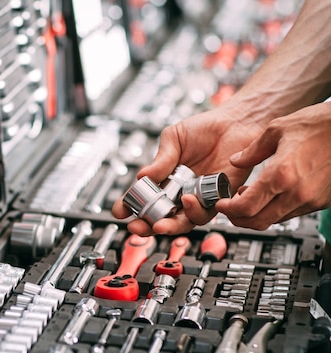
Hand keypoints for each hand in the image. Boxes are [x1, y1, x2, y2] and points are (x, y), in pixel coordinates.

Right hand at [112, 105, 263, 234]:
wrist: (235, 122)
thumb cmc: (205, 129)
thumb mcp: (174, 139)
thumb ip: (161, 160)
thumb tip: (142, 176)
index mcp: (165, 180)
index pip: (144, 198)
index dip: (130, 207)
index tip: (119, 212)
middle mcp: (180, 192)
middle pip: (161, 217)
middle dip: (147, 226)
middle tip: (137, 228)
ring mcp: (199, 197)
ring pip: (184, 221)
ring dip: (171, 225)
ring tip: (162, 221)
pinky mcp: (220, 198)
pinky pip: (207, 213)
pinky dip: (196, 211)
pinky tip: (189, 200)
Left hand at [216, 101, 330, 229]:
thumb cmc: (322, 124)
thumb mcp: (278, 129)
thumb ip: (252, 150)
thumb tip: (236, 161)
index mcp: (281, 175)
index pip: (246, 208)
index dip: (228, 210)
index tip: (220, 204)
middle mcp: (297, 193)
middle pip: (258, 222)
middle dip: (238, 218)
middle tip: (229, 208)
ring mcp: (311, 200)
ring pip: (274, 220)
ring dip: (256, 214)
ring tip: (247, 196)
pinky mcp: (322, 201)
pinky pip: (292, 214)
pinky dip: (274, 210)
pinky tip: (270, 194)